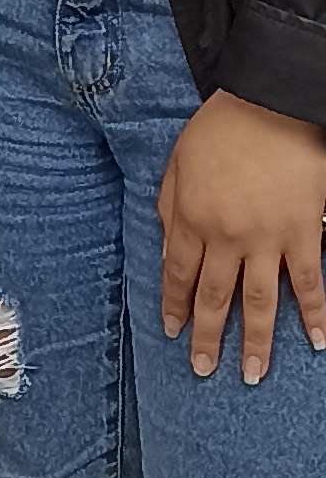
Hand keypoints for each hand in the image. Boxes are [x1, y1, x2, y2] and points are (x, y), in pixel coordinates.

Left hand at [158, 91, 325, 383]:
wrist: (270, 103)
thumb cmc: (221, 126)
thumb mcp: (177, 161)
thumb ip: (169, 204)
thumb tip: (167, 240)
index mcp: (190, 218)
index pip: (177, 275)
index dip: (174, 306)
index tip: (171, 332)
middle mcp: (225, 237)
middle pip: (213, 297)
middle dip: (207, 338)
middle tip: (204, 370)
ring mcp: (266, 239)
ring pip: (258, 302)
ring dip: (254, 342)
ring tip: (252, 374)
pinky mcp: (302, 233)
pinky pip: (307, 282)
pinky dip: (314, 315)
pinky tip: (316, 341)